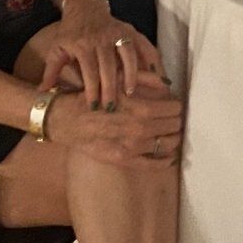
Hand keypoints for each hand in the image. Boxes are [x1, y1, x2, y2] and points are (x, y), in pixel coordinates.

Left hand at [32, 8, 162, 111]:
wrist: (85, 8)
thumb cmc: (70, 33)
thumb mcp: (57, 50)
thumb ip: (51, 71)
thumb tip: (42, 94)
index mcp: (82, 44)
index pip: (89, 71)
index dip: (92, 90)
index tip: (94, 107)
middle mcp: (102, 38)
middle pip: (109, 67)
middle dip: (111, 88)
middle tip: (113, 108)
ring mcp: (119, 33)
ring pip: (128, 55)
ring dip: (132, 75)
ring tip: (132, 93)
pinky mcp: (131, 30)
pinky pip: (144, 45)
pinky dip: (152, 60)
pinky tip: (158, 76)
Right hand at [44, 75, 182, 166]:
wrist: (67, 119)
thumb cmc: (94, 96)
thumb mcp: (117, 78)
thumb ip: (145, 78)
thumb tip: (168, 84)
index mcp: (141, 108)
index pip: (174, 108)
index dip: (176, 106)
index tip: (172, 105)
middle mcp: (140, 129)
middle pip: (173, 126)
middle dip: (175, 121)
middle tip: (172, 119)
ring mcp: (132, 147)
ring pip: (167, 144)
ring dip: (173, 138)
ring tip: (171, 134)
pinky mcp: (123, 160)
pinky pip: (153, 165)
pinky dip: (166, 161)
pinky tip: (170, 157)